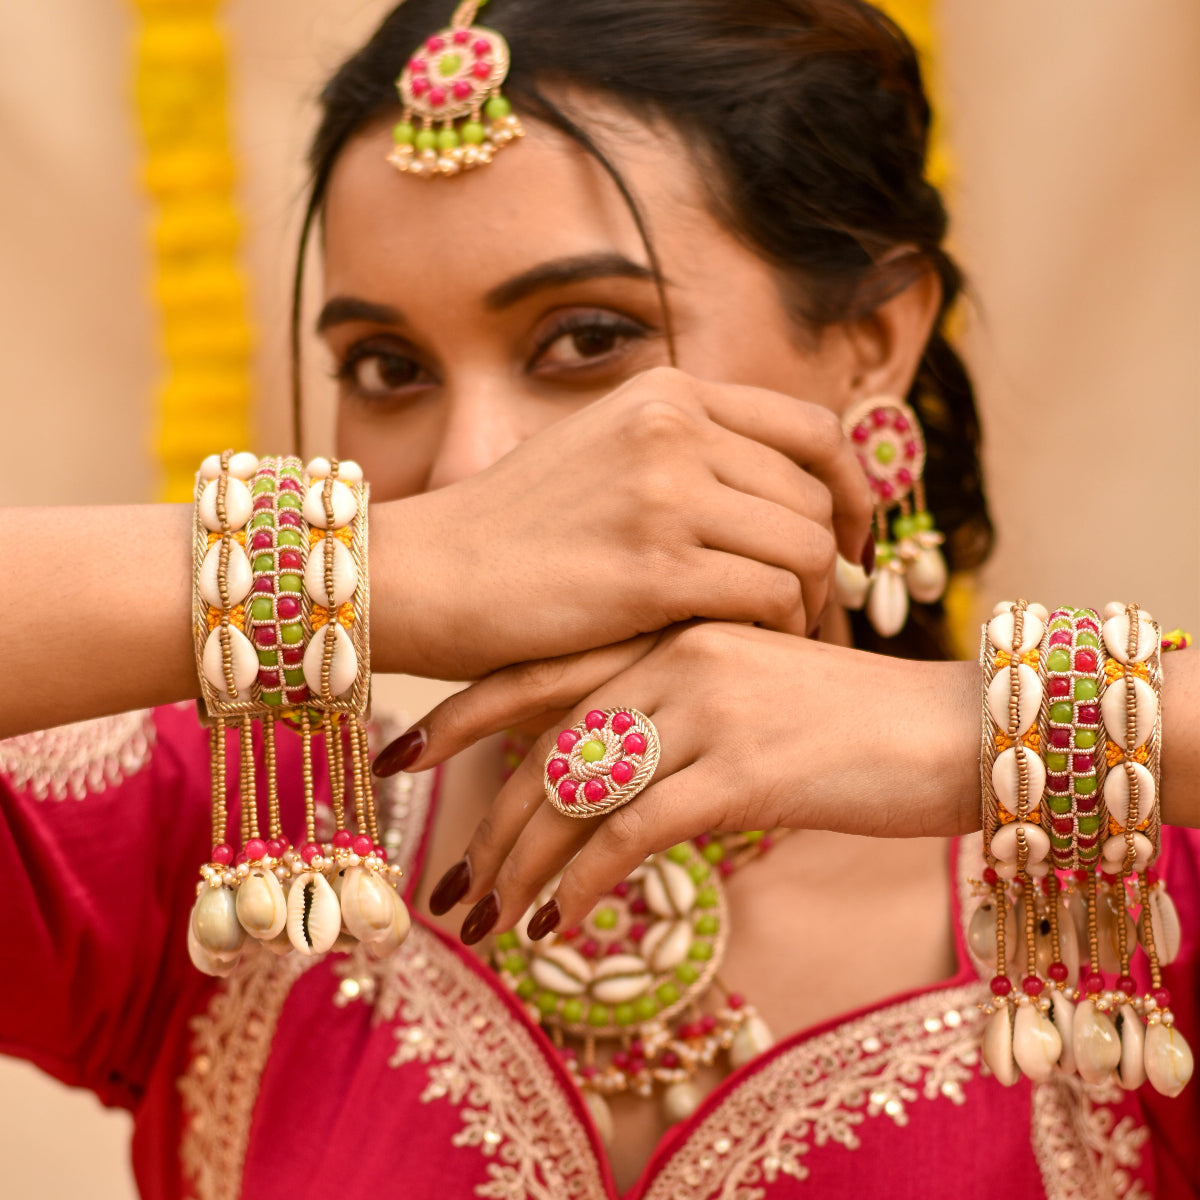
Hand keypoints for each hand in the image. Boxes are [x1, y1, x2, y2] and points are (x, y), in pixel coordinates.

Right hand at [374, 367, 872, 678]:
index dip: (850, 490)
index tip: (849, 540)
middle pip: (816, 494)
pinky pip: (770, 595)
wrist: (424, 572)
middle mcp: (673, 426)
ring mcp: (664, 491)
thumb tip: (776, 495)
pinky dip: (777, 627)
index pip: (813, 430)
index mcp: (666, 394)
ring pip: (806, 546)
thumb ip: (683, 456)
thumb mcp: (600, 455)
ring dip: (809, 601)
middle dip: (833, 559)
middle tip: (819, 607)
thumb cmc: (510, 531)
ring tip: (782, 633)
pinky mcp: (654, 565)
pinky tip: (747, 646)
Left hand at [398, 623, 979, 940]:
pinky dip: (583, 885)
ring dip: (521, 866)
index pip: (541, 668)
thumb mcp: (749, 691)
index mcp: (672, 629)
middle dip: (485, 821)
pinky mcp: (745, 769)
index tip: (401, 752)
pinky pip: (633, 833)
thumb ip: (670, 711)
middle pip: (544, 741)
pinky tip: (560, 926)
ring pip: (576, 790)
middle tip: (448, 885)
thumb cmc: (851, 720)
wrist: (956, 730)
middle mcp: (678, 656)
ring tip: (488, 920)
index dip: (462, 712)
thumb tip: (594, 771)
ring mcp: (710, 708)